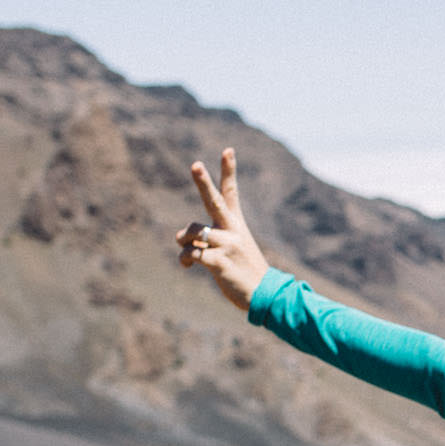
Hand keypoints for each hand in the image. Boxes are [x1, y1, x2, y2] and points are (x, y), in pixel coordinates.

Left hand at [174, 147, 268, 310]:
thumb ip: (205, 239)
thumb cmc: (245, 271)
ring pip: (191, 234)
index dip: (229, 170)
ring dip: (182, 242)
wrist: (266, 295)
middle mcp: (232, 230)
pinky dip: (185, 259)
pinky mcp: (220, 262)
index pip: (231, 192)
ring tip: (186, 251)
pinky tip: (187, 266)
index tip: (227, 150)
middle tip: (195, 164)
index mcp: (236, 224)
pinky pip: (191, 254)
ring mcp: (227, 246)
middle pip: (214, 201)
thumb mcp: (231, 250)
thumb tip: (179, 238)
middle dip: (203, 183)